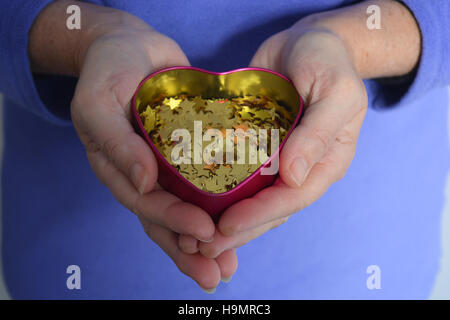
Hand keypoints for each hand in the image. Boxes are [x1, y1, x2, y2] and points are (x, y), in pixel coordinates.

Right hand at [70, 15, 236, 290]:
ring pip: (190, 209)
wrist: (130, 45)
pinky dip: (223, 202)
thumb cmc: (108, 71)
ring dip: (210, 238)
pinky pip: (208, 180)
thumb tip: (145, 184)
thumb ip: (117, 144)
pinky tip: (244, 218)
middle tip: (219, 274)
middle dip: (193, 249)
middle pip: (169, 221)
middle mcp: (147, 174)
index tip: (205, 233)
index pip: (147, 207)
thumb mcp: (100, 104)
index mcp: (120, 171)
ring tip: (231, 264)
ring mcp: (170, 165)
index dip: (174, 223)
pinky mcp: (193, 149)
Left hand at [179, 25, 367, 257]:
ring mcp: (276, 159)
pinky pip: (235, 172)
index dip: (259, 216)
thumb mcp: (336, 92)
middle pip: (267, 208)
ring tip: (190, 236)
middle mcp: (299, 168)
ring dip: (221, 218)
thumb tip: (294, 176)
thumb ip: (318, 133)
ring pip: (249, 197)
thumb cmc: (329, 61)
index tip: (226, 227)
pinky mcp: (254, 145)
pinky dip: (215, 189)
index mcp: (324, 162)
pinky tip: (190, 200)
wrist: (307, 40)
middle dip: (236, 230)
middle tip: (201, 247)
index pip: (292, 198)